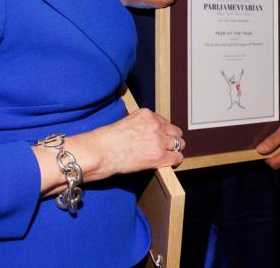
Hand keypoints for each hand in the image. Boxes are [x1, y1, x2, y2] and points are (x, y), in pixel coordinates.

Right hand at [34, 109, 183, 194]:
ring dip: (174, 150)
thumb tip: (145, 135)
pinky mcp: (159, 156)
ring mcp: (159, 140)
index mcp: (147, 114)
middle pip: (175, 132)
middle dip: (171, 140)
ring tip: (168, 156)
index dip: (163, 132)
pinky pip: (177, 158)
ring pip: (179, 144)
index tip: (160, 138)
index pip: (164, 122)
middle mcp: (155, 124)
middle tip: (166, 148)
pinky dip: (175, 162)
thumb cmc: (106, 140)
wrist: (100, 152)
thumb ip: (139, 126)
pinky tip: (170, 164)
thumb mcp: (125, 124)